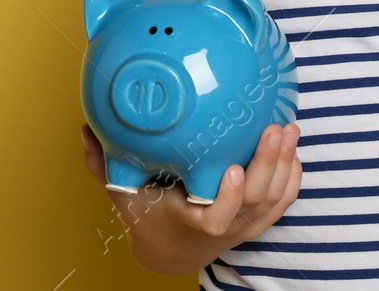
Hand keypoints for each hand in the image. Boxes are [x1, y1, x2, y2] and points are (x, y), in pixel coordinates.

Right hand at [81, 121, 301, 257]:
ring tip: (288, 127)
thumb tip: (86, 127)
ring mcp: (246, 224)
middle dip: (269, 163)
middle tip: (273, 128)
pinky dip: (292, 174)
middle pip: (258, 200)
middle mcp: (225, 226)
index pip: (218, 216)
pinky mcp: (258, 218)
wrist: (172, 250)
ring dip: (285, 162)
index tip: (233, 169)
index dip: (231, 197)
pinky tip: (292, 145)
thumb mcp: (124, 194)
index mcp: (195, 221)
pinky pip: (285, 199)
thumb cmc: (149, 216)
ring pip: (276, 197)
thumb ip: (104, 163)